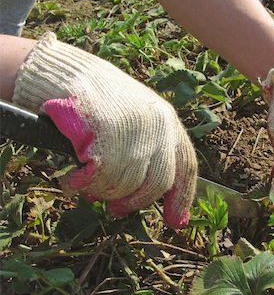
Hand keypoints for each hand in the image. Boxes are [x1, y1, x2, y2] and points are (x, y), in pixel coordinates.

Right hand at [13, 32, 196, 227]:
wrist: (66, 72)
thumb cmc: (101, 103)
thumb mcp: (137, 122)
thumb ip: (151, 154)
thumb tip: (164, 201)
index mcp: (168, 122)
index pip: (185, 167)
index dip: (182, 198)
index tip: (176, 222)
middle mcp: (157, 124)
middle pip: (157, 183)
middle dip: (135, 202)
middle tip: (116, 209)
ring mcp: (132, 128)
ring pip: (126, 184)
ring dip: (104, 192)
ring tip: (88, 186)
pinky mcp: (105, 131)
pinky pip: (100, 177)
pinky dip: (83, 185)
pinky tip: (73, 180)